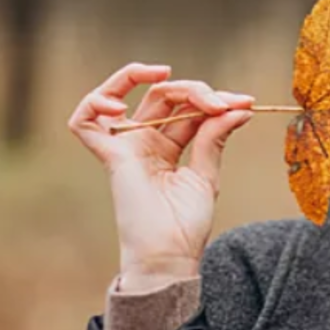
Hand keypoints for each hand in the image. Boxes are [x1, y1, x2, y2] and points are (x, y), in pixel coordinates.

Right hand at [67, 62, 254, 290]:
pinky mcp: (110, 157)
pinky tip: (121, 103)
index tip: (245, 103)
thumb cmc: (186, 224)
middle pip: (162, 96)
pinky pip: (84, 122)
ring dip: (140, 76)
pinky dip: (95, 103)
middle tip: (223, 102)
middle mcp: (144, 143)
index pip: (187, 108)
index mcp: (168, 148)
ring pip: (122, 94)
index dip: (215, 99)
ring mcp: (125, 148)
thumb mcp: (206, 174)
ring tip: (169, 76)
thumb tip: (237, 107)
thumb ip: (214, 137)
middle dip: (195, 90)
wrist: (171, 254)